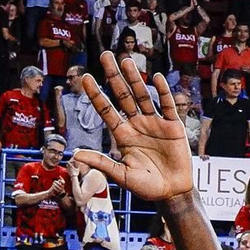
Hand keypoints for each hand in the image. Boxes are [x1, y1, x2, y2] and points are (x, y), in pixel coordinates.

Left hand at [68, 53, 193, 202]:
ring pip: (143, 95)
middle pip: (123, 95)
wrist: (172, 193)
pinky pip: (168, 106)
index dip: (96, 94)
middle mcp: (137, 124)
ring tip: (126, 60)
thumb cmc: (146, 187)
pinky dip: (163, 92)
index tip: (85, 78)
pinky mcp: (173, 126)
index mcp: (123, 135)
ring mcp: (155, 123)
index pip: (106, 110)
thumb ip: (102, 163)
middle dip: (114, 76)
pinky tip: (156, 77)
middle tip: (106, 56)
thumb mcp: (122, 175)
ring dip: (135, 78)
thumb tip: (75, 155)